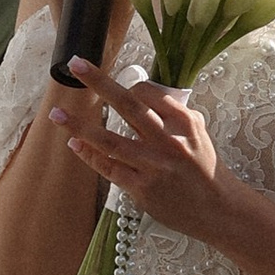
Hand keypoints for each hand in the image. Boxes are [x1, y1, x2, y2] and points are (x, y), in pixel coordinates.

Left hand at [53, 60, 225, 239]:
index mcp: (184, 123)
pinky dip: (90, 155)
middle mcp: (168, 142)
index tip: (118, 84)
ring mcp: (153, 166)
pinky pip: (110, 169)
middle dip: (100, 82)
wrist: (218, 210)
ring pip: (111, 141)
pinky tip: (74, 143)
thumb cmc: (206, 169)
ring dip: (80, 126)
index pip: (150, 93)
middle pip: (129, 106)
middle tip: (76, 64)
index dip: (130, 85)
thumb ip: (175, 114)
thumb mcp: (199, 134)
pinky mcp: (142, 189)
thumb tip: (149, 94)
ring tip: (56, 113)